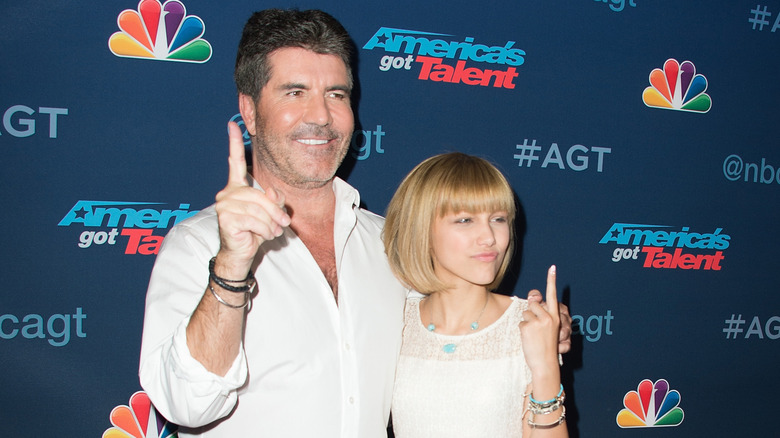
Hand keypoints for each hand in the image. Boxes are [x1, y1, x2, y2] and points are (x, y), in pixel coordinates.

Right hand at [213, 121, 290, 276]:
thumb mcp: (270, 213)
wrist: (241, 253)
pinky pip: (253, 219)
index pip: (234, 162)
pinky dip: (263, 229)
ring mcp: (224, 204)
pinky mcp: (225, 217)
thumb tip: (272, 194)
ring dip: (270, 223)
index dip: (234, 143)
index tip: (232, 124)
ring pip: (259, 208)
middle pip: (260, 195)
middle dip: (275, 211)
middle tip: (282, 225)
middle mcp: (227, 193)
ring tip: (271, 232)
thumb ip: (274, 200)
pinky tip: (262, 235)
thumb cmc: (255, 232)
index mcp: (237, 187)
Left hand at [520, 266, 561, 374]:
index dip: (551, 281)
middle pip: (533, 304)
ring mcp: (539, 321)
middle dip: (531, 313)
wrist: (545, 364)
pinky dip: (522, 330)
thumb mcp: (549, 330)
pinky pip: (520, 322)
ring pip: (525, 312)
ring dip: (526, 322)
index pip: (553, 296)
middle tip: (536, 329)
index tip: (552, 268)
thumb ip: (543, 315)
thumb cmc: (546, 348)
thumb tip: (533, 301)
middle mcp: (549, 317)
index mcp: (556, 317)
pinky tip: (529, 339)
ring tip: (533, 336)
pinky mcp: (528, 326)